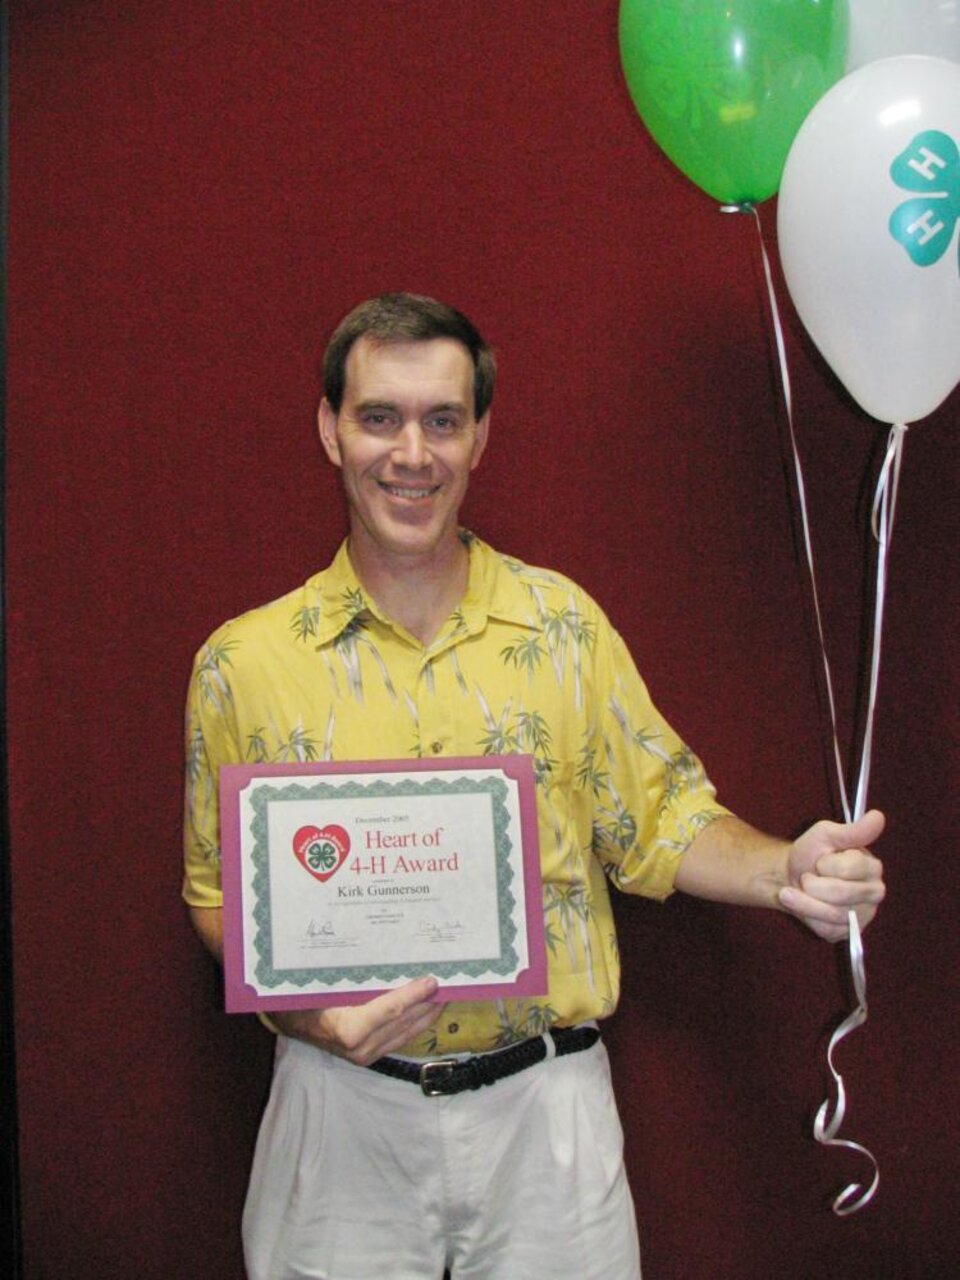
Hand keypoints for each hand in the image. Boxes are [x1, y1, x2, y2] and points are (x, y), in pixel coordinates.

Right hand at [269, 976, 443, 1064]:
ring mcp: (367, 1054)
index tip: (432, 979)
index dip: (413, 994)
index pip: (389, 1009)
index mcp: (347, 1028)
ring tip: (449, 990)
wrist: (290, 1024)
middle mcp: (360, 1047)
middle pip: (405, 1021)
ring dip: (430, 1012)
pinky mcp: (372, 1055)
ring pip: (409, 1032)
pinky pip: (403, 1037)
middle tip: (451, 979)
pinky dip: (420, 1021)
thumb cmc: (303, 998)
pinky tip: (431, 1006)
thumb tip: (376, 948)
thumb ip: (347, 976)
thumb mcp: (320, 984)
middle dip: (430, 1001)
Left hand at [780, 810, 885, 941]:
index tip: (820, 860)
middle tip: (806, 876)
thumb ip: (852, 830)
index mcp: (872, 867)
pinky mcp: (848, 932)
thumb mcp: (826, 834)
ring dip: (804, 902)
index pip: (850, 869)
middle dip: (812, 884)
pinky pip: (827, 930)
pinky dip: (808, 917)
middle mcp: (875, 892)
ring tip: (793, 891)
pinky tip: (804, 906)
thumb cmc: (812, 853)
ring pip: (833, 915)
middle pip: (841, 894)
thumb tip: (878, 816)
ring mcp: (864, 915)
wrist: (791, 876)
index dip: (825, 864)